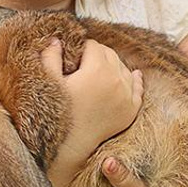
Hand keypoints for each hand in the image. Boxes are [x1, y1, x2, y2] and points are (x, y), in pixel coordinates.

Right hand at [41, 38, 142, 160]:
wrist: (70, 146)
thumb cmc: (56, 113)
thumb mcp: (50, 83)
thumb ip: (51, 57)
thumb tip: (57, 40)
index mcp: (98, 69)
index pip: (92, 45)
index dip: (80, 50)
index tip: (72, 59)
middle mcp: (117, 79)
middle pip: (110, 54)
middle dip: (96, 56)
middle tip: (82, 67)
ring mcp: (126, 96)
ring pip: (124, 69)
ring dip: (112, 67)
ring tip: (97, 75)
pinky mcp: (131, 110)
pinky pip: (138, 88)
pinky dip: (135, 81)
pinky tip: (134, 75)